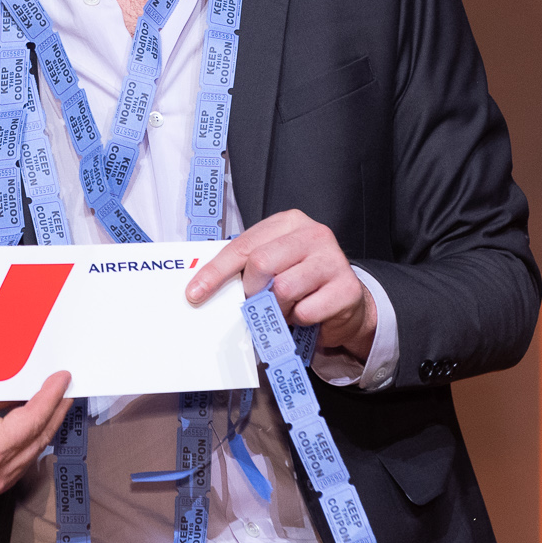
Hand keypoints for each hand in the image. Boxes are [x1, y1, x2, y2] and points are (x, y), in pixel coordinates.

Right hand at [0, 371, 72, 508]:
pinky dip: (25, 449)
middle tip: (65, 392)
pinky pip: (16, 470)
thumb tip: (19, 387)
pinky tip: (26, 435)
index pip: (33, 418)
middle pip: (39, 439)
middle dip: (55, 413)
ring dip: (42, 432)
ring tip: (49, 410)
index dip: (51, 396)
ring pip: (31, 457)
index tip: (61, 381)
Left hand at [184, 210, 376, 362]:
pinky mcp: (347, 288)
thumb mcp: (274, 264)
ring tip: (285, 309)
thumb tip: (204, 288)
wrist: (347, 301)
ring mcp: (333, 259)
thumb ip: (247, 267)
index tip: (195, 293)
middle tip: (256, 302)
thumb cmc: (302, 281)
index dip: (215, 272)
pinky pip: (305, 311)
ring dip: (277, 308)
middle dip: (252, 290)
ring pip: (283, 289)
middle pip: (261, 263)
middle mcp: (313, 234)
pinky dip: (298, 319)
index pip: (242, 246)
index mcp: (288, 223)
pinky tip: (305, 314)